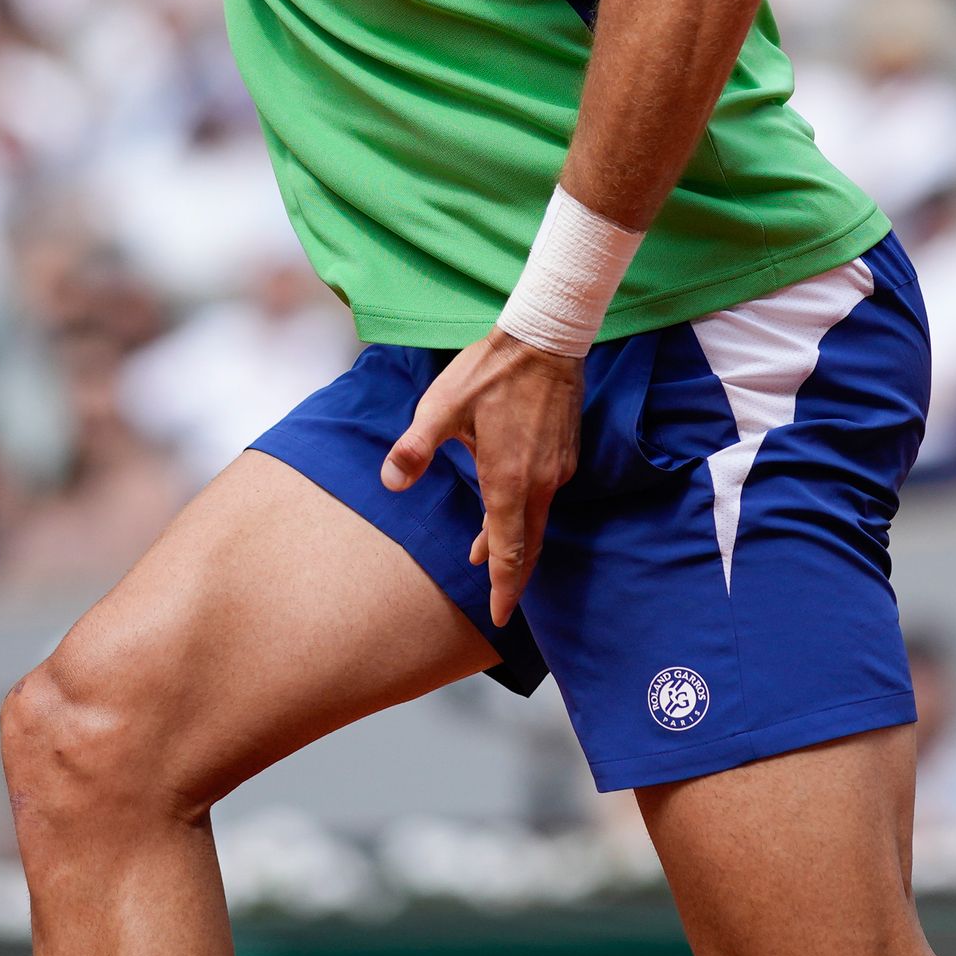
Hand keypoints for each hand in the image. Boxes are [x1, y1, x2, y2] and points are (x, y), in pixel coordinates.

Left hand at [380, 332, 582, 626]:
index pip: (508, 551)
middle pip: (528, 545)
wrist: (546, 339)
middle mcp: (539, 483)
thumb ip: (414, 449)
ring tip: (484, 554)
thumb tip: (391, 484)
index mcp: (508, 480)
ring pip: (536, 521)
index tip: (501, 617)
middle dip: (511, 576)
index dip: (504, 587)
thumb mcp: (441, 407)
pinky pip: (544, 499)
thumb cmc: (490, 371)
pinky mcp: (564, 455)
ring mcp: (557, 470)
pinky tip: (505, 506)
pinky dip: (525, 515)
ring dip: (514, 542)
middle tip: (500, 602)